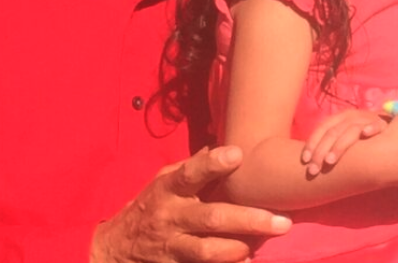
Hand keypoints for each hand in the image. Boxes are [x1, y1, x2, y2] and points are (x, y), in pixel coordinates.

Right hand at [91, 146, 291, 262]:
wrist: (115, 247)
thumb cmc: (151, 205)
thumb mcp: (164, 180)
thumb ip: (192, 168)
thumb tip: (223, 148)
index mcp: (169, 189)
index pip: (190, 173)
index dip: (212, 164)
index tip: (238, 154)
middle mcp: (171, 216)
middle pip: (212, 218)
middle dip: (249, 219)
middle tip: (282, 222)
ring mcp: (171, 245)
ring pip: (207, 250)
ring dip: (238, 249)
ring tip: (260, 247)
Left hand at [301, 109, 388, 175]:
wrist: (389, 131)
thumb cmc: (362, 138)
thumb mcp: (344, 137)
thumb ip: (329, 144)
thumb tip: (307, 160)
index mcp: (340, 118)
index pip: (322, 128)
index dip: (312, 144)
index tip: (305, 162)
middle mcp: (352, 116)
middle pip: (333, 132)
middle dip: (321, 152)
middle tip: (313, 171)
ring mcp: (367, 119)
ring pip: (351, 130)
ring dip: (339, 145)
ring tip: (330, 161)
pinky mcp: (383, 125)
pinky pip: (377, 125)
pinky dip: (371, 128)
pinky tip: (366, 134)